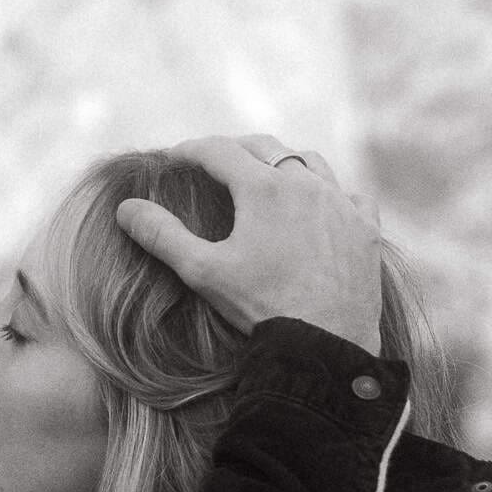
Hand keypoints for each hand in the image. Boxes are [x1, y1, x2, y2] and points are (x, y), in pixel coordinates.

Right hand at [116, 136, 382, 352]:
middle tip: (215, 162)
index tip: (174, 157)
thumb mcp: (203, 272)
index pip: (219, 151)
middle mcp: (306, 184)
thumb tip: (125, 209)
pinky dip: (330, 193)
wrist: (325, 344)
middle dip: (236, 150)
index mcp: (263, 188)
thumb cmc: (261, 308)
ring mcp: (341, 203)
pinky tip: (322, 207)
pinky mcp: (366, 228)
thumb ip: (162, 236)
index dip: (191, 150)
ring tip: (268, 177)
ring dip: (284, 163)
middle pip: (266, 148)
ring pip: (311, 162)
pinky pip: (350, 195)